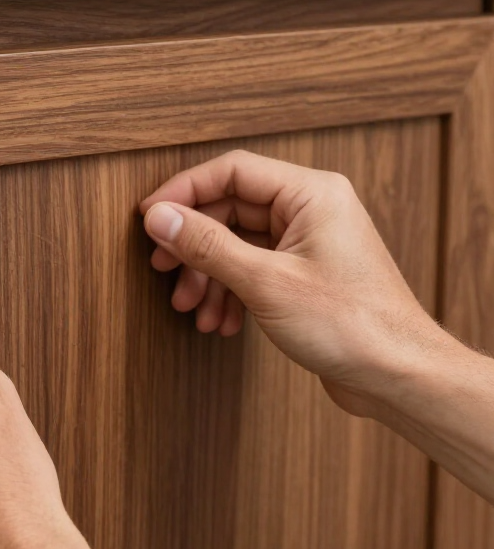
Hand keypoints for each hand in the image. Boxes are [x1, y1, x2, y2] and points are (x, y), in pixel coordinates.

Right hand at [139, 150, 447, 414]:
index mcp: (311, 194)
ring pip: (238, 243)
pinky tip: (221, 321)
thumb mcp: (264, 282)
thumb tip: (160, 218)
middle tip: (163, 268)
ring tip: (191, 307)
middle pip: (230, 209)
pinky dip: (231, 292)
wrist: (399, 377)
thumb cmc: (352, 326)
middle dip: (194, 246)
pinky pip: (254, 268)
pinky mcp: (306, 273)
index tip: (150, 218)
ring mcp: (310, 242)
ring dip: (209, 276)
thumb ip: (207, 245)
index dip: (184, 192)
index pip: (232, 171)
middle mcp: (312, 209)